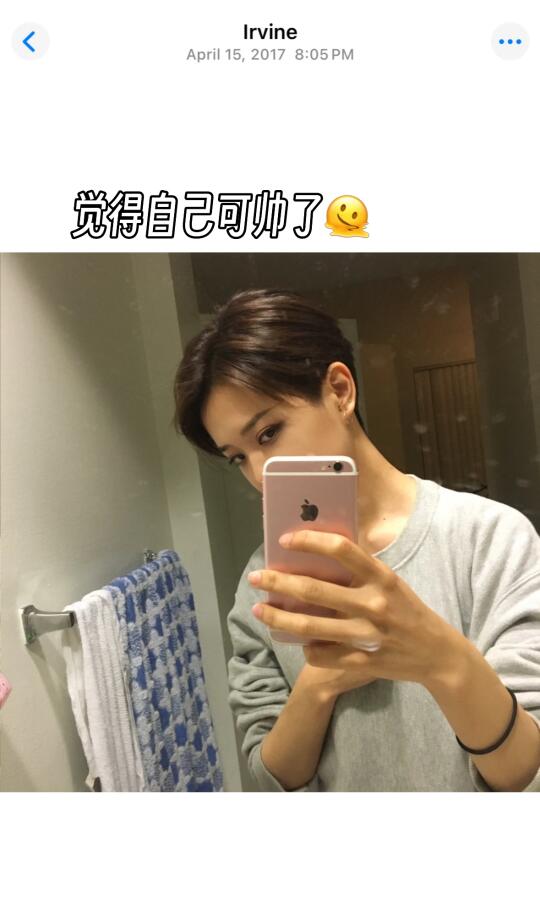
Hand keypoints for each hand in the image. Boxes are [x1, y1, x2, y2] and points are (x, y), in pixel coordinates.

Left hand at [248, 529, 465, 694]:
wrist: (438, 654)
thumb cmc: (408, 611)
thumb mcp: (391, 582)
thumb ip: (361, 570)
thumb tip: (320, 549)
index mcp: (382, 577)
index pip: (341, 549)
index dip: (309, 540)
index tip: (285, 539)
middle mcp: (374, 604)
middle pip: (314, 591)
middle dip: (277, 582)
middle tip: (255, 577)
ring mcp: (368, 636)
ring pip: (309, 627)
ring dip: (277, 618)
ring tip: (258, 609)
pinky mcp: (364, 662)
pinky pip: (322, 655)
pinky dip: (304, 647)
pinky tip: (292, 640)